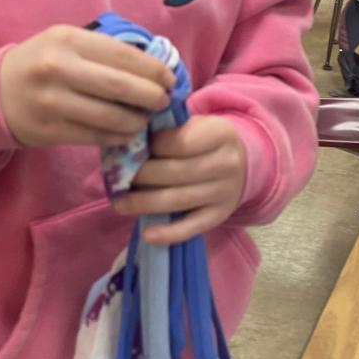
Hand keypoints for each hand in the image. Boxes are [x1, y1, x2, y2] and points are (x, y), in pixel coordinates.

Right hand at [0, 25, 172, 148]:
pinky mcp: (49, 130)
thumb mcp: (65, 43)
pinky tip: (125, 132)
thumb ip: (103, 50)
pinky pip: (95, 136)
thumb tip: (154, 65)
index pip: (121, 54)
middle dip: (150, 96)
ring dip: (136, 121)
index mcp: (66, 39)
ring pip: (110, 116)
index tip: (169, 78)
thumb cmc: (41, 63)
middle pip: (119, 86)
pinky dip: (117, 136)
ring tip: (144, 120)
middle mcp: (57, 68)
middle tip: (163, 102)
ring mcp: (51, 101)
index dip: (152, 68)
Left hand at [113, 116, 246, 245]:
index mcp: (220, 134)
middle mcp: (226, 164)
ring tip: (119, 204)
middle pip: (176, 172)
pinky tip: (148, 234)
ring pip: (179, 200)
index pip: (180, 142)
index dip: (152, 146)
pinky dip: (169, 233)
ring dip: (145, 203)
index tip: (132, 147)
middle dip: (141, 176)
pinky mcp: (220, 215)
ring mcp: (224, 193)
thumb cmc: (205, 139)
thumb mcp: (195, 124)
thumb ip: (169, 128)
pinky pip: (193, 227)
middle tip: (116, 177)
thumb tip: (130, 139)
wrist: (242, 162)